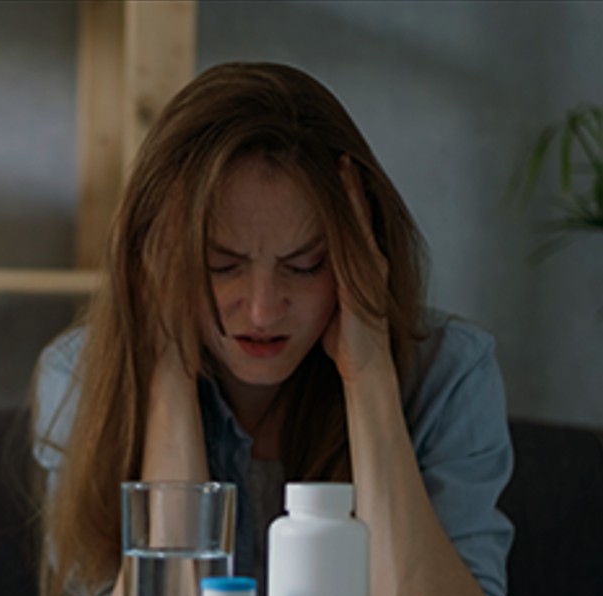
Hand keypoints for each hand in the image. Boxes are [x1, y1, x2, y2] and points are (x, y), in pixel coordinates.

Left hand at [322, 156, 394, 383]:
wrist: (364, 369)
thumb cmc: (344, 346)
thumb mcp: (328, 311)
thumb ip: (319, 292)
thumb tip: (295, 285)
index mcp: (358, 272)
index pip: (350, 228)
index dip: (343, 201)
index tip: (330, 172)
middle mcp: (370, 265)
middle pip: (359, 217)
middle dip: (351, 186)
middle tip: (340, 153)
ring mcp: (371, 269)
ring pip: (362, 221)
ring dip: (353, 191)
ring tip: (343, 162)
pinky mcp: (366, 277)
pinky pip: (358, 237)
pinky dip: (352, 213)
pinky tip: (345, 192)